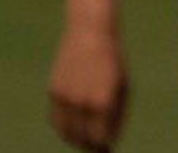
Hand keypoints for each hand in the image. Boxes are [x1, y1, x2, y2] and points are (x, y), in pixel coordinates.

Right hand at [48, 27, 127, 151]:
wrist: (90, 34)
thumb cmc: (114, 62)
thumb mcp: (124, 87)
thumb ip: (117, 115)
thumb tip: (110, 142)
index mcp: (104, 102)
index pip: (100, 139)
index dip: (103, 147)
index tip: (107, 149)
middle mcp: (82, 102)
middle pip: (82, 138)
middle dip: (90, 146)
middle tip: (97, 148)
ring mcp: (65, 97)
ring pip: (66, 132)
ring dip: (75, 140)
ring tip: (86, 141)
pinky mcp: (53, 91)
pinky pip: (57, 119)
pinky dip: (64, 128)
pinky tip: (74, 129)